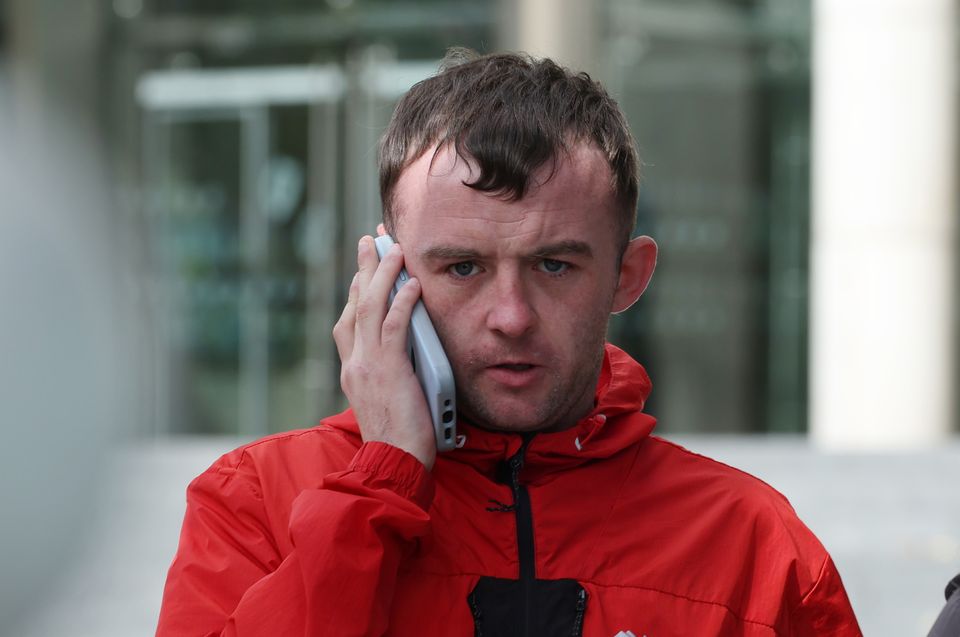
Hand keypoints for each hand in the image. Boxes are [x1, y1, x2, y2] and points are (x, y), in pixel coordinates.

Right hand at [332, 236, 436, 469]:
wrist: (392, 465)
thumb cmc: (396, 440)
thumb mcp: (386, 400)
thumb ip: (390, 372)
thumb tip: (407, 350)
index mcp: (352, 369)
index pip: (349, 319)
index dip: (357, 289)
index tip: (365, 267)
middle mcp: (354, 362)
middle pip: (355, 304)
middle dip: (364, 268)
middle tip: (371, 240)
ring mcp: (367, 365)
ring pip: (370, 308)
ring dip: (383, 274)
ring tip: (394, 248)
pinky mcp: (387, 371)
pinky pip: (393, 327)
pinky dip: (402, 302)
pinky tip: (412, 284)